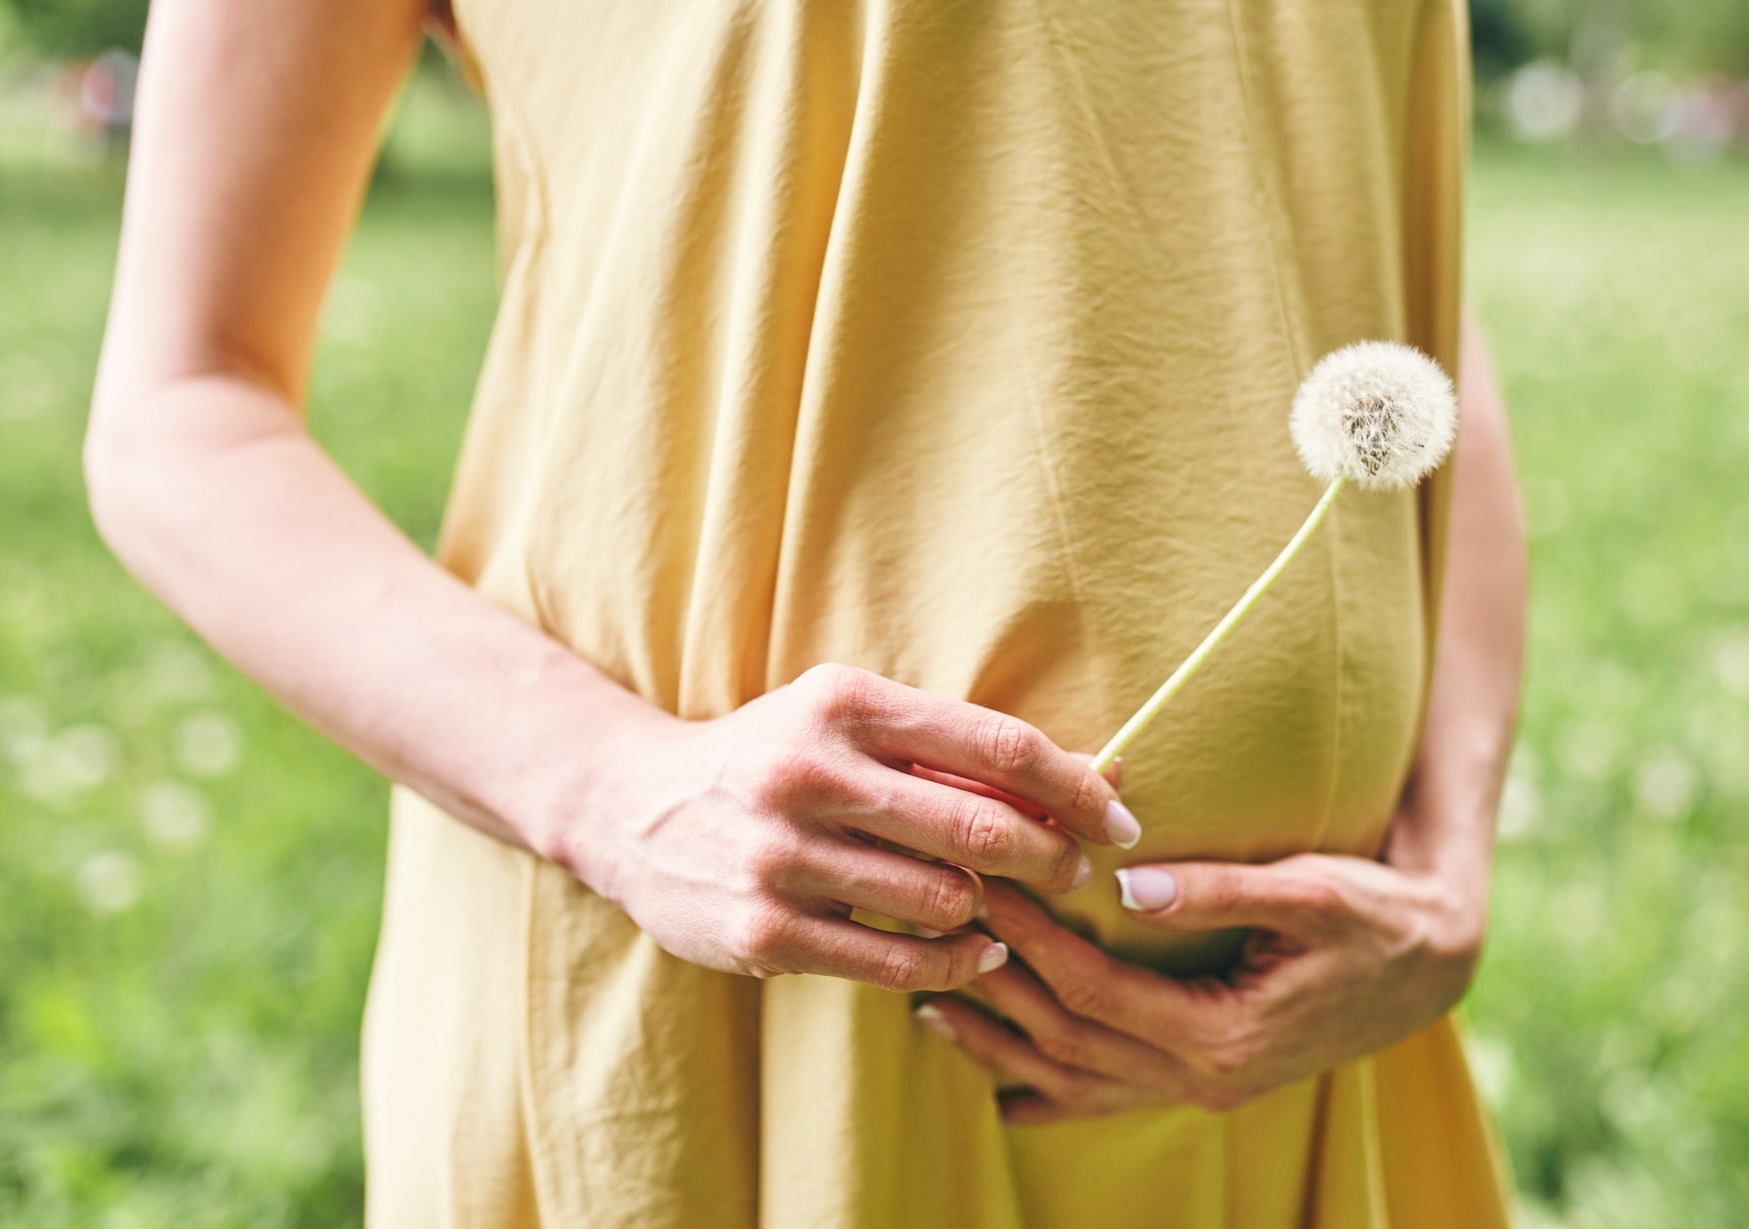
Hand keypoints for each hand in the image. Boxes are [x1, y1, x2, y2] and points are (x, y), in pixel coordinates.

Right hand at [556, 663, 1143, 992]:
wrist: (630, 807)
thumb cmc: (772, 756)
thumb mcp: (846, 720)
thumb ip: (948, 746)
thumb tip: (1086, 781)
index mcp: (844, 704)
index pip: (994, 745)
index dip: (1074, 786)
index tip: (1118, 817)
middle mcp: (810, 772)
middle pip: (980, 828)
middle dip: (1051, 856)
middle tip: (1075, 871)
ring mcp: (782, 857)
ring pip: (943, 900)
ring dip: (993, 912)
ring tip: (1003, 908)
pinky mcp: (764, 932)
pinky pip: (895, 961)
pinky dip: (952, 960)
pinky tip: (972, 948)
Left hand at [915, 852, 1482, 1123]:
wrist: (1434, 965)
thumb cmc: (1377, 915)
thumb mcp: (1309, 890)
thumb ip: (1216, 889)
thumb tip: (1129, 880)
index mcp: (1223, 1033)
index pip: (1094, 989)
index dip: (1031, 939)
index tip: (984, 885)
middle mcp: (1205, 1077)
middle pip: (1069, 1042)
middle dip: (997, 988)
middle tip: (939, 931)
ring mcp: (1203, 1088)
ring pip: (1078, 1082)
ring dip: (1004, 1049)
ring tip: (934, 1008)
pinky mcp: (1205, 1081)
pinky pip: (1110, 1098)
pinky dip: (1051, 1094)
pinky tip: (1002, 1091)